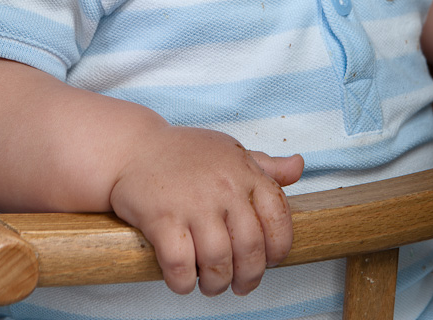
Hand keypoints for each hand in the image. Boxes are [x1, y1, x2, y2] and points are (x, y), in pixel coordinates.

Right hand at [109, 124, 302, 296]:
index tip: (268, 260)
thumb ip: (266, 165)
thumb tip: (299, 167)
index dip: (278, 248)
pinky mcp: (161, 218)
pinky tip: (183, 279)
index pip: (279, 217)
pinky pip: (180, 266)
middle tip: (240, 284)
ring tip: (210, 283)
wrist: (133, 148)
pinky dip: (183, 282)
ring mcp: (192, 203)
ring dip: (216, 284)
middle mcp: (223, 187)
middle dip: (249, 277)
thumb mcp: (230, 152)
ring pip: (218, 262)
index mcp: (244, 171)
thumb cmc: (185, 154)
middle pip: (251, 248)